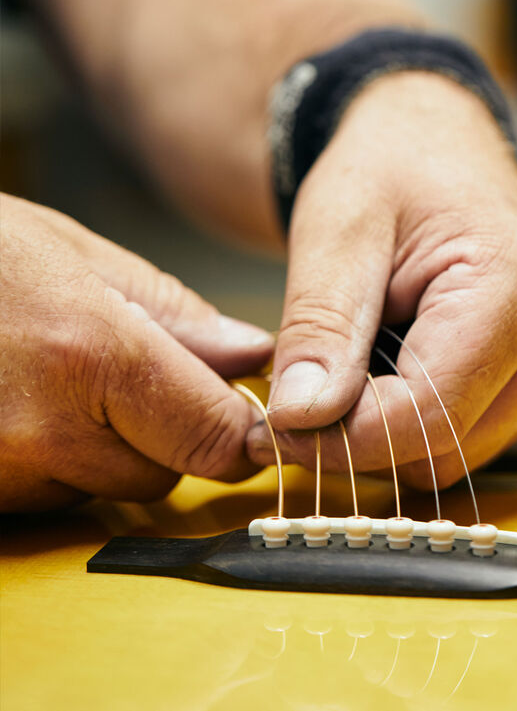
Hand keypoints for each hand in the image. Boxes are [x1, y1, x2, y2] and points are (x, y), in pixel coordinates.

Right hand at [0, 195, 273, 511]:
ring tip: (54, 380)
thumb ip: (173, 312)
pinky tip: (19, 407)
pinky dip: (52, 464)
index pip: (213, 436)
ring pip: (104, 489)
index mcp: (90, 355)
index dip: (244, 434)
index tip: (255, 423)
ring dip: (104, 449)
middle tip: (125, 374)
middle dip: (166, 432)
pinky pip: (45, 500)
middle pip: (165, 473)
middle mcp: (42, 430)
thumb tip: (247, 354)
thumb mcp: (72, 254)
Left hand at [252, 71, 516, 487]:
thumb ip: (321, 327)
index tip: (280, 425)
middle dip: (360, 435)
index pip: (428, 416)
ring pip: (455, 454)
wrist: (437, 148)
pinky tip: (391, 368)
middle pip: (445, 448)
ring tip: (354, 363)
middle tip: (304, 390)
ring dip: (387, 430)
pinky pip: (467, 437)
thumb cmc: (394, 169)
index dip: (341, 438)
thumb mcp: (339, 232)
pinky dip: (414, 422)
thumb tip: (302, 415)